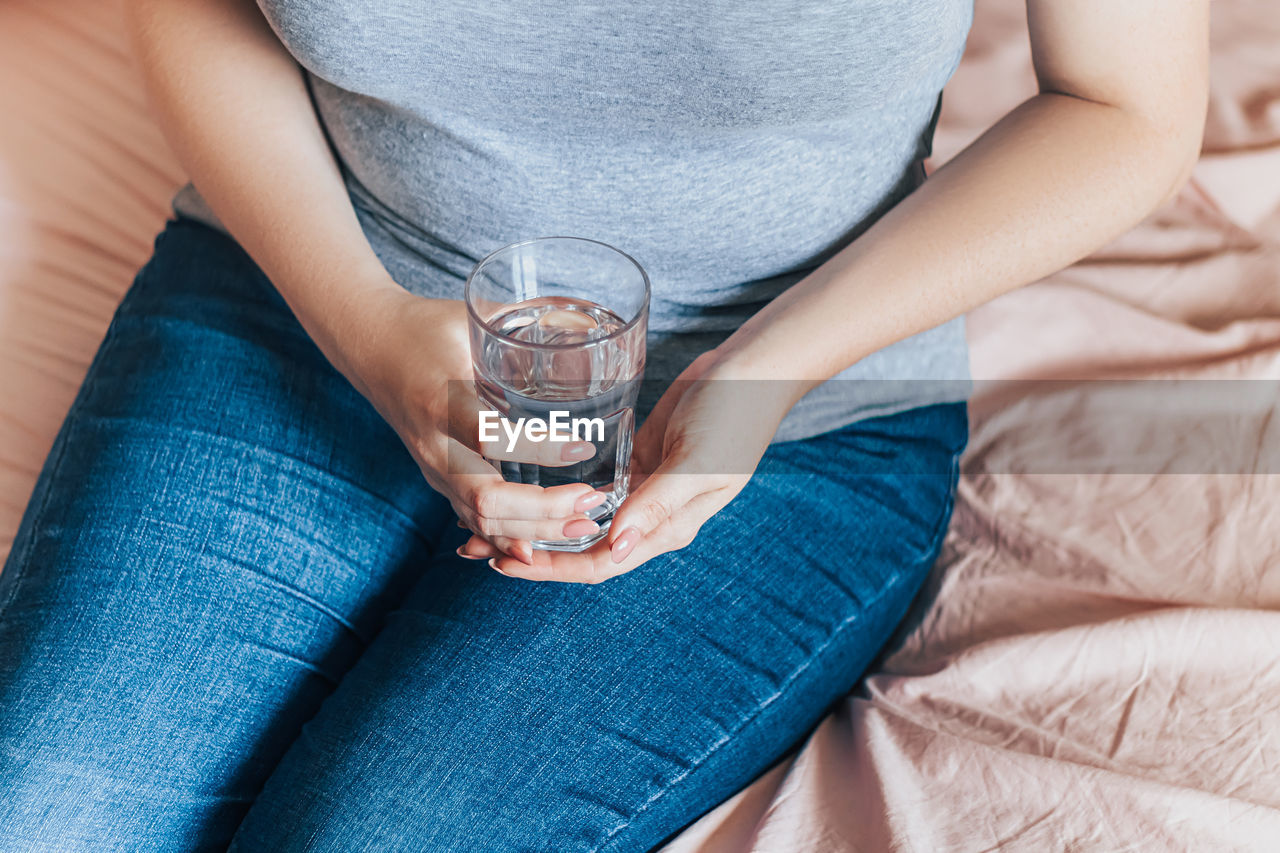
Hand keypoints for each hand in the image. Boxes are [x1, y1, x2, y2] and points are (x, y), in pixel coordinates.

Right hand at [341, 287, 605, 563]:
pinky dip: (506, 540)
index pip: (491, 436)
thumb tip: (586, 322)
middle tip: (591, 504)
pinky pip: (472, 521)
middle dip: (543, 512)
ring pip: (480, 519)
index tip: (583, 446)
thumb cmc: (425, 327)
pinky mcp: (438, 480)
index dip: (539, 447)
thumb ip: (524, 322)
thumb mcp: (471, 316)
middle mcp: (435, 444)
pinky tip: (541, 548)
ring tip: (581, 526)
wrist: (368, 346)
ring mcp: (433, 469)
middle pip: (486, 498)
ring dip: (533, 532)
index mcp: (442, 399)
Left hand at [473, 351, 794, 581]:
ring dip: (539, 525)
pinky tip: (527, 487)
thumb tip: (616, 546)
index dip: (552, 567)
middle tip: (476, 546)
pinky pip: (591, 490)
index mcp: (668, 528)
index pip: (601, 563)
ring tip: (488, 522)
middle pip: (583, 549)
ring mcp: (642, 491)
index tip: (505, 561)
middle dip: (533, 553)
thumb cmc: (734, 417)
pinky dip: (560, 494)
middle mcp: (651, 518)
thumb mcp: (698, 461)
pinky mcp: (635, 462)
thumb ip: (658, 504)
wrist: (753, 372)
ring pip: (582, 522)